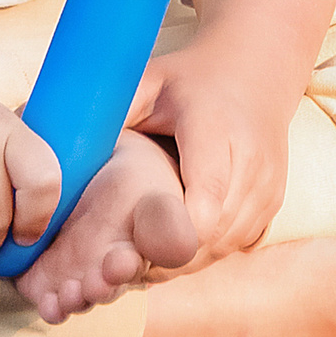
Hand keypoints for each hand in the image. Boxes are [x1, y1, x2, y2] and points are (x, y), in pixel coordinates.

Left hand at [126, 37, 299, 264]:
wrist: (254, 72)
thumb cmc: (190, 78)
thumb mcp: (146, 81)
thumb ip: (111, 112)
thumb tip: (62, 145)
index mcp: (217, 128)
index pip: (205, 196)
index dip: (172, 232)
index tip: (131, 247)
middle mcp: (252, 162)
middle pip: (211, 232)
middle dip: (164, 253)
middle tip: (117, 265)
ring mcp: (268, 186)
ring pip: (223, 246)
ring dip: (182, 258)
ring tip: (137, 258)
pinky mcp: (273, 204)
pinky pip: (236, 245)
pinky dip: (203, 252)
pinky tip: (170, 246)